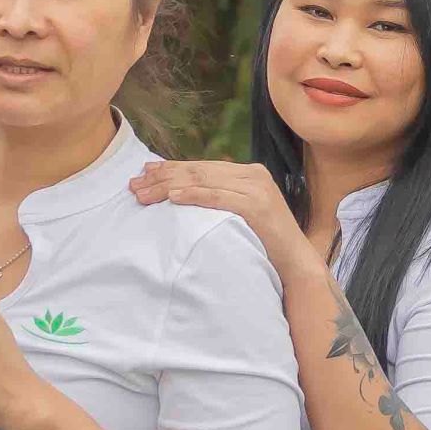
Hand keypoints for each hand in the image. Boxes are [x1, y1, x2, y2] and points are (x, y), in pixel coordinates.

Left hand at [129, 160, 320, 278]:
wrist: (296, 262)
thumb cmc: (265, 243)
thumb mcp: (241, 215)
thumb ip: (221, 199)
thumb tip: (183, 193)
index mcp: (248, 173)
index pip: (202, 167)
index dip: (170, 168)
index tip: (144, 172)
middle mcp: (253, 175)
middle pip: (198, 171)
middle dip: (162, 176)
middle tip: (134, 184)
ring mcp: (256, 189)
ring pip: (203, 181)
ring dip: (169, 185)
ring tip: (144, 192)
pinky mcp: (256, 206)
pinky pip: (218, 197)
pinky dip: (194, 195)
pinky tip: (173, 197)